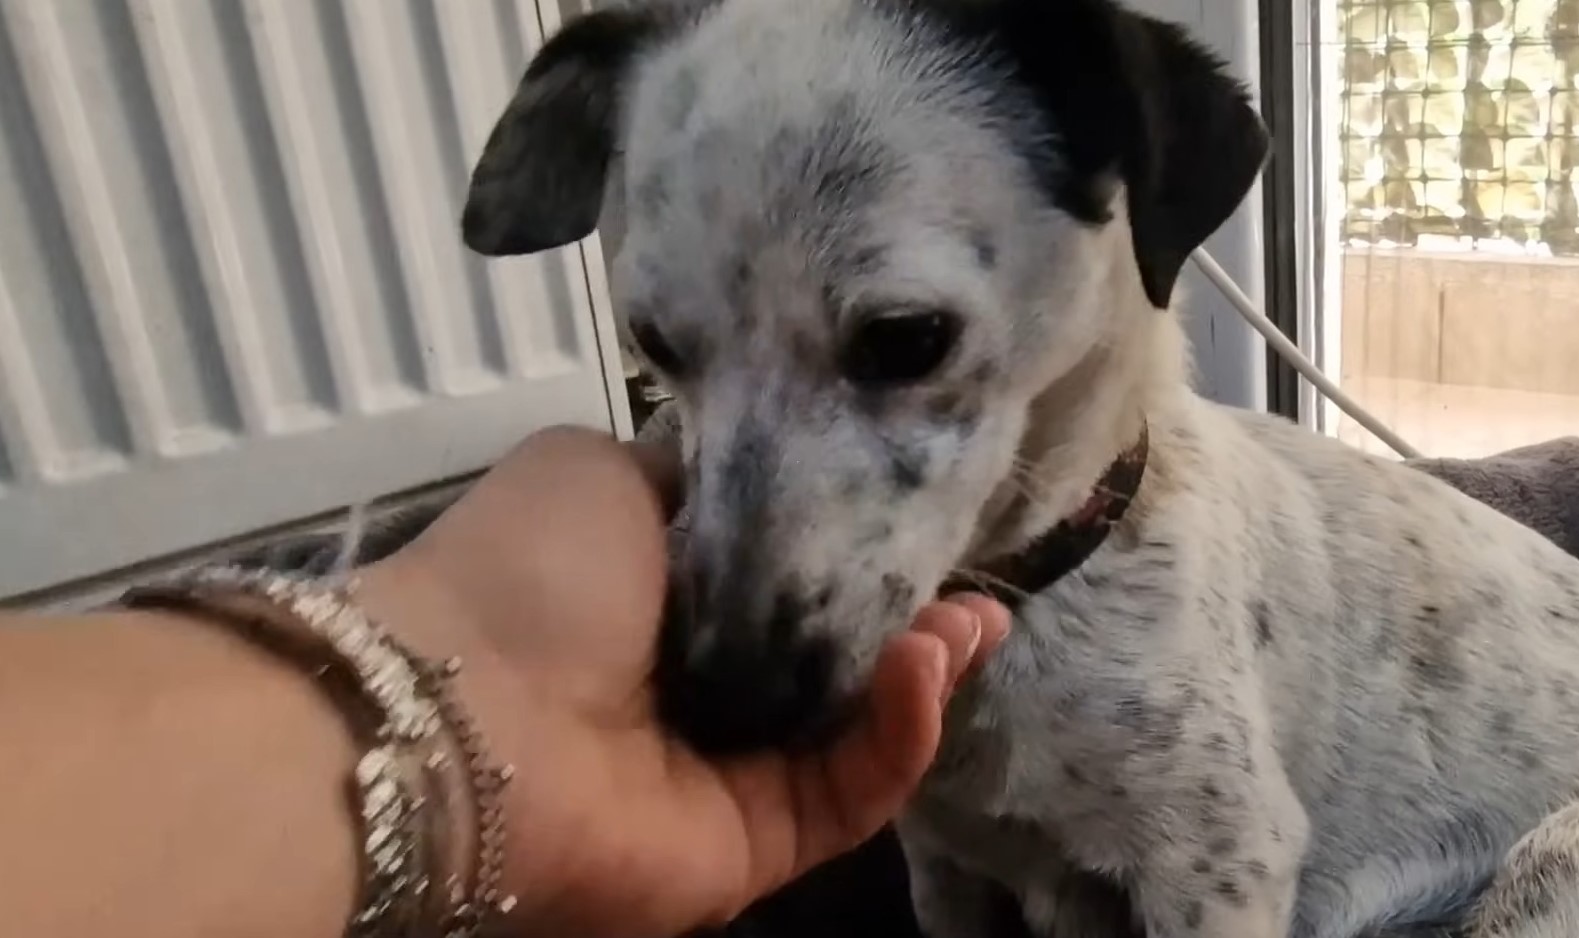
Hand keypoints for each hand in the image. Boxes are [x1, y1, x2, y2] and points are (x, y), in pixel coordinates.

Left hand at [354, 426, 1009, 937]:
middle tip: (975, 588)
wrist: (461, 715)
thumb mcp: (608, 471)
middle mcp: (700, 690)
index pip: (789, 582)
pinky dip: (900, 736)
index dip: (861, 552)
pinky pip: (850, 794)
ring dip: (924, 675)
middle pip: (838, 662)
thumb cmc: (526, 575)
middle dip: (916, 622)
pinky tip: (925, 669)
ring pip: (857, 733)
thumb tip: (767, 473)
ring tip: (966, 623)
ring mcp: (728, 776)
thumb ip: (698, 474)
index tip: (926, 519)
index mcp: (661, 602)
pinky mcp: (753, 846)